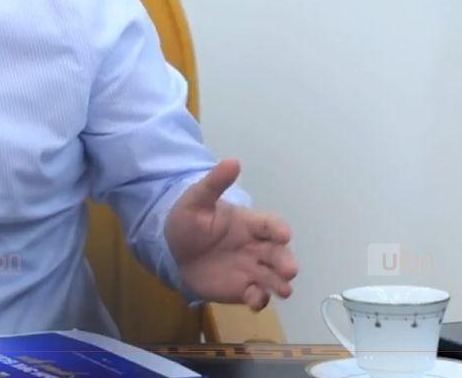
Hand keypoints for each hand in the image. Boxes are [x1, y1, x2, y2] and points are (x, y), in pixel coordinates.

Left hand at [164, 158, 297, 310]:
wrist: (172, 252)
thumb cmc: (188, 222)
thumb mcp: (196, 199)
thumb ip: (215, 183)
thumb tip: (233, 161)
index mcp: (248, 223)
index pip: (269, 224)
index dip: (278, 228)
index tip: (284, 234)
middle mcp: (256, 247)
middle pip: (278, 254)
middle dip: (286, 261)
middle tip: (289, 270)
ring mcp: (251, 269)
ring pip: (273, 277)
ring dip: (280, 283)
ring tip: (283, 289)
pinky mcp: (242, 289)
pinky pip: (257, 296)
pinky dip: (260, 299)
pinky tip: (254, 300)